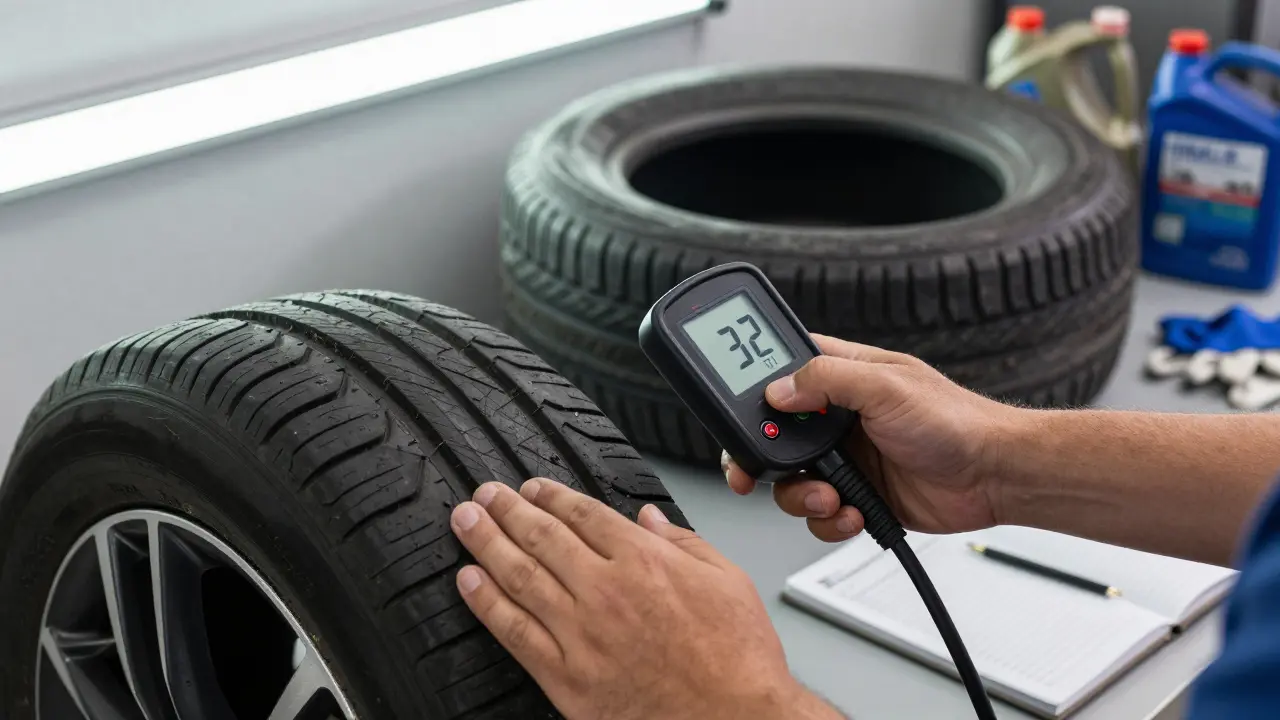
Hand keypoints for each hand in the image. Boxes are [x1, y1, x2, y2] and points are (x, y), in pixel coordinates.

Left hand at [449, 481, 840, 719]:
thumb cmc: (738, 659)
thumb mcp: (726, 580)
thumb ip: (683, 542)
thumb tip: (650, 518)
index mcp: (644, 561)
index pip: (583, 514)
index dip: (550, 495)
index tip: (531, 488)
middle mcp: (605, 590)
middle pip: (542, 536)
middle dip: (507, 509)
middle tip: (484, 494)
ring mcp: (581, 635)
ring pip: (519, 576)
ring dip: (486, 543)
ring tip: (466, 522)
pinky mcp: (567, 679)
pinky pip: (514, 632)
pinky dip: (487, 603)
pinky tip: (469, 582)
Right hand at [724, 335, 1017, 541]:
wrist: (994, 477)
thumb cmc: (956, 421)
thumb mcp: (886, 386)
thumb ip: (826, 381)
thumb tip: (777, 390)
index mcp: (841, 377)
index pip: (780, 371)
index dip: (752, 391)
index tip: (738, 415)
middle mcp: (837, 417)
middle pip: (772, 435)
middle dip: (760, 459)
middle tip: (753, 474)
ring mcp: (845, 458)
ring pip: (789, 481)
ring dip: (800, 496)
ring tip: (831, 496)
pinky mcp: (858, 496)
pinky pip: (819, 514)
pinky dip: (829, 520)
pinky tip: (855, 513)